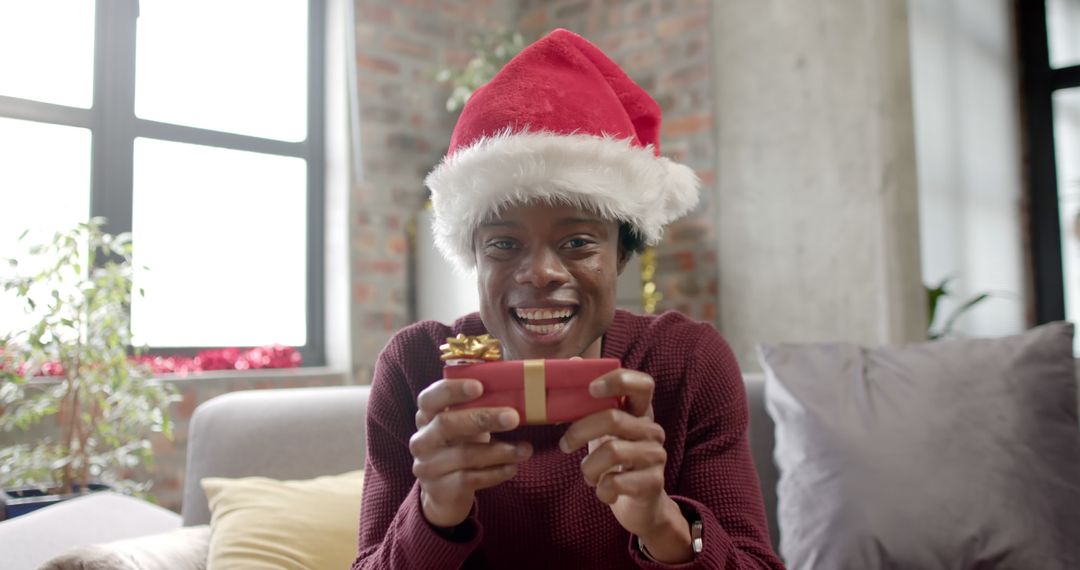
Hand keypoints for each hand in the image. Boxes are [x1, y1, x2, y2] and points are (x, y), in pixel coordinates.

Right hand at [410, 379, 531, 527]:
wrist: (445, 493)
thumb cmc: (460, 446)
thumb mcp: (463, 425)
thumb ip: (477, 408)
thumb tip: (517, 391)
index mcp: (426, 416)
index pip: (430, 398)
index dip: (452, 390)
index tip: (479, 387)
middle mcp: (422, 440)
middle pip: (446, 424)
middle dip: (482, 418)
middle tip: (513, 417)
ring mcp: (428, 466)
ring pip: (464, 455)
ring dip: (499, 451)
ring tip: (525, 449)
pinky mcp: (441, 489)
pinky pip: (470, 479)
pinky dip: (495, 473)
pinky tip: (513, 467)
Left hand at [559, 368, 692, 562]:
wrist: (641, 505)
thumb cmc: (616, 460)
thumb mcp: (602, 430)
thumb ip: (588, 401)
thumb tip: (572, 361)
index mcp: (640, 412)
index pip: (642, 384)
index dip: (618, 380)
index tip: (591, 388)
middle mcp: (652, 430)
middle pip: (613, 418)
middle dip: (580, 431)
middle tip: (564, 444)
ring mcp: (655, 456)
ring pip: (612, 451)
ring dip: (588, 466)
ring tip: (587, 474)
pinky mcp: (653, 482)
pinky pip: (615, 482)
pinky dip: (600, 489)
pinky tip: (603, 490)